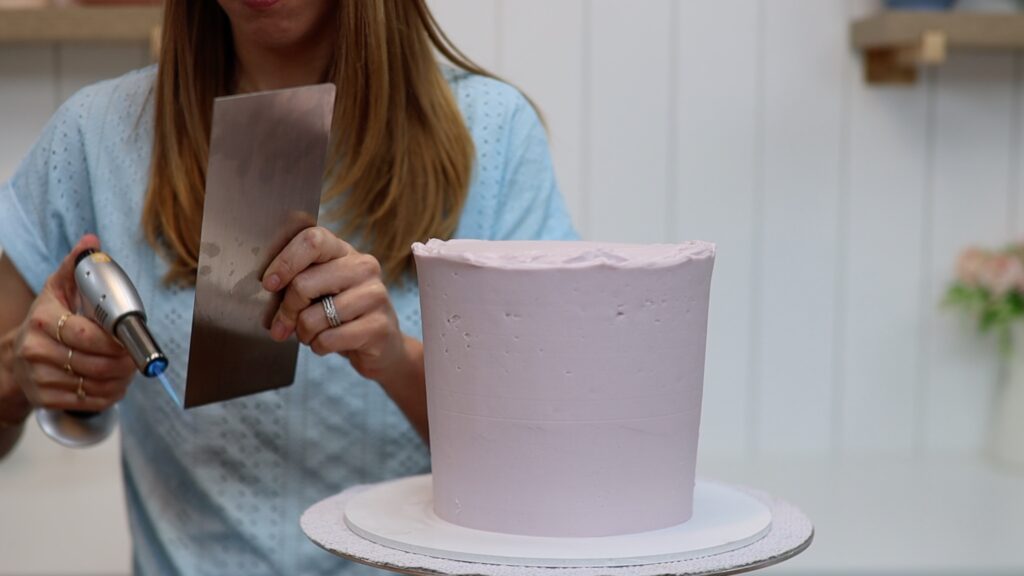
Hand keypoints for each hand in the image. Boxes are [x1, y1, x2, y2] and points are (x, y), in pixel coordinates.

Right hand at [10, 235, 135, 411]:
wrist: (15, 357)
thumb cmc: (46, 321)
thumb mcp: (57, 290)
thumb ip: (77, 267)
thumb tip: (91, 242)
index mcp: (43, 320)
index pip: (85, 335)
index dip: (114, 340)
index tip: (130, 339)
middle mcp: (37, 350)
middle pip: (95, 363)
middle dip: (124, 362)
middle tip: (136, 357)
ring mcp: (39, 377)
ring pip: (95, 384)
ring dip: (121, 379)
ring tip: (128, 370)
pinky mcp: (44, 398)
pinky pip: (88, 401)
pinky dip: (109, 394)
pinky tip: (115, 384)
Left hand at [262, 226, 411, 382]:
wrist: (382, 344)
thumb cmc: (342, 314)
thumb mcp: (320, 291)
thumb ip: (298, 282)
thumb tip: (269, 288)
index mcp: (345, 252)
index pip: (312, 240)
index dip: (285, 262)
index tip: (269, 284)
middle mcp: (363, 267)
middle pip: (304, 283)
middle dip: (287, 310)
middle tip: (283, 325)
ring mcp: (375, 295)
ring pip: (313, 317)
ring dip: (304, 333)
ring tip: (312, 335)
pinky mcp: (378, 326)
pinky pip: (329, 339)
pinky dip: (319, 347)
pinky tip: (328, 344)